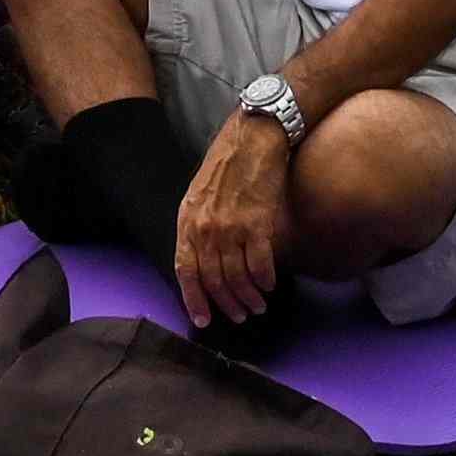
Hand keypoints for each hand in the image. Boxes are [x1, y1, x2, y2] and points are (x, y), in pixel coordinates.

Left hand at [175, 102, 290, 322]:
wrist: (254, 136)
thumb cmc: (229, 161)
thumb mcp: (200, 192)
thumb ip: (198, 224)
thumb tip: (205, 256)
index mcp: (187, 220)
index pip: (185, 271)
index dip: (194, 299)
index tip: (204, 319)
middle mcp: (205, 228)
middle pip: (213, 280)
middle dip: (227, 304)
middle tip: (239, 315)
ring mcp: (230, 227)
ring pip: (237, 278)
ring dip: (249, 298)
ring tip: (258, 305)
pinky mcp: (256, 224)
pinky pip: (260, 265)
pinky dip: (265, 280)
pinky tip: (270, 284)